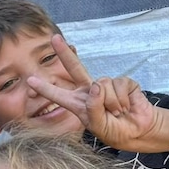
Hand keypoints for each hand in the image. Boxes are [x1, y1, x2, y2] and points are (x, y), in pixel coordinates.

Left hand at [27, 34, 159, 149]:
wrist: (138, 130)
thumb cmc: (115, 130)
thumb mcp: (98, 126)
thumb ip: (94, 108)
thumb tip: (96, 85)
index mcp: (78, 103)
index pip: (59, 94)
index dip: (45, 88)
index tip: (30, 80)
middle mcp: (89, 90)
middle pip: (75, 68)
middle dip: (64, 53)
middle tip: (54, 38)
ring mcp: (106, 85)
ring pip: (102, 85)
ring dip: (111, 103)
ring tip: (117, 113)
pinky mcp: (123, 83)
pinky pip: (118, 85)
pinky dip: (122, 99)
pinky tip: (126, 107)